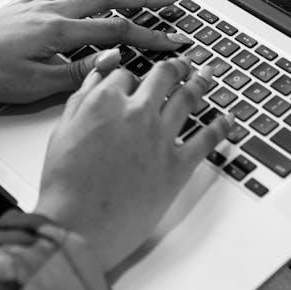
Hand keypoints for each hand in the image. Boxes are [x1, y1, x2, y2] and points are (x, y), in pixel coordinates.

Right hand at [34, 59, 231, 271]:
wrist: (78, 225)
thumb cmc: (65, 184)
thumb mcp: (63, 129)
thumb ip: (84, 96)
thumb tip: (101, 72)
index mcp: (105, 101)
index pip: (126, 74)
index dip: (132, 77)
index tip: (136, 82)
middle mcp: (137, 112)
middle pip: (164, 76)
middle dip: (175, 67)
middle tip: (183, 64)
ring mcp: (160, 137)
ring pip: (188, 98)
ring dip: (200, 83)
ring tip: (207, 76)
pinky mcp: (178, 166)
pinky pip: (207, 139)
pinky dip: (221, 126)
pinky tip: (227, 119)